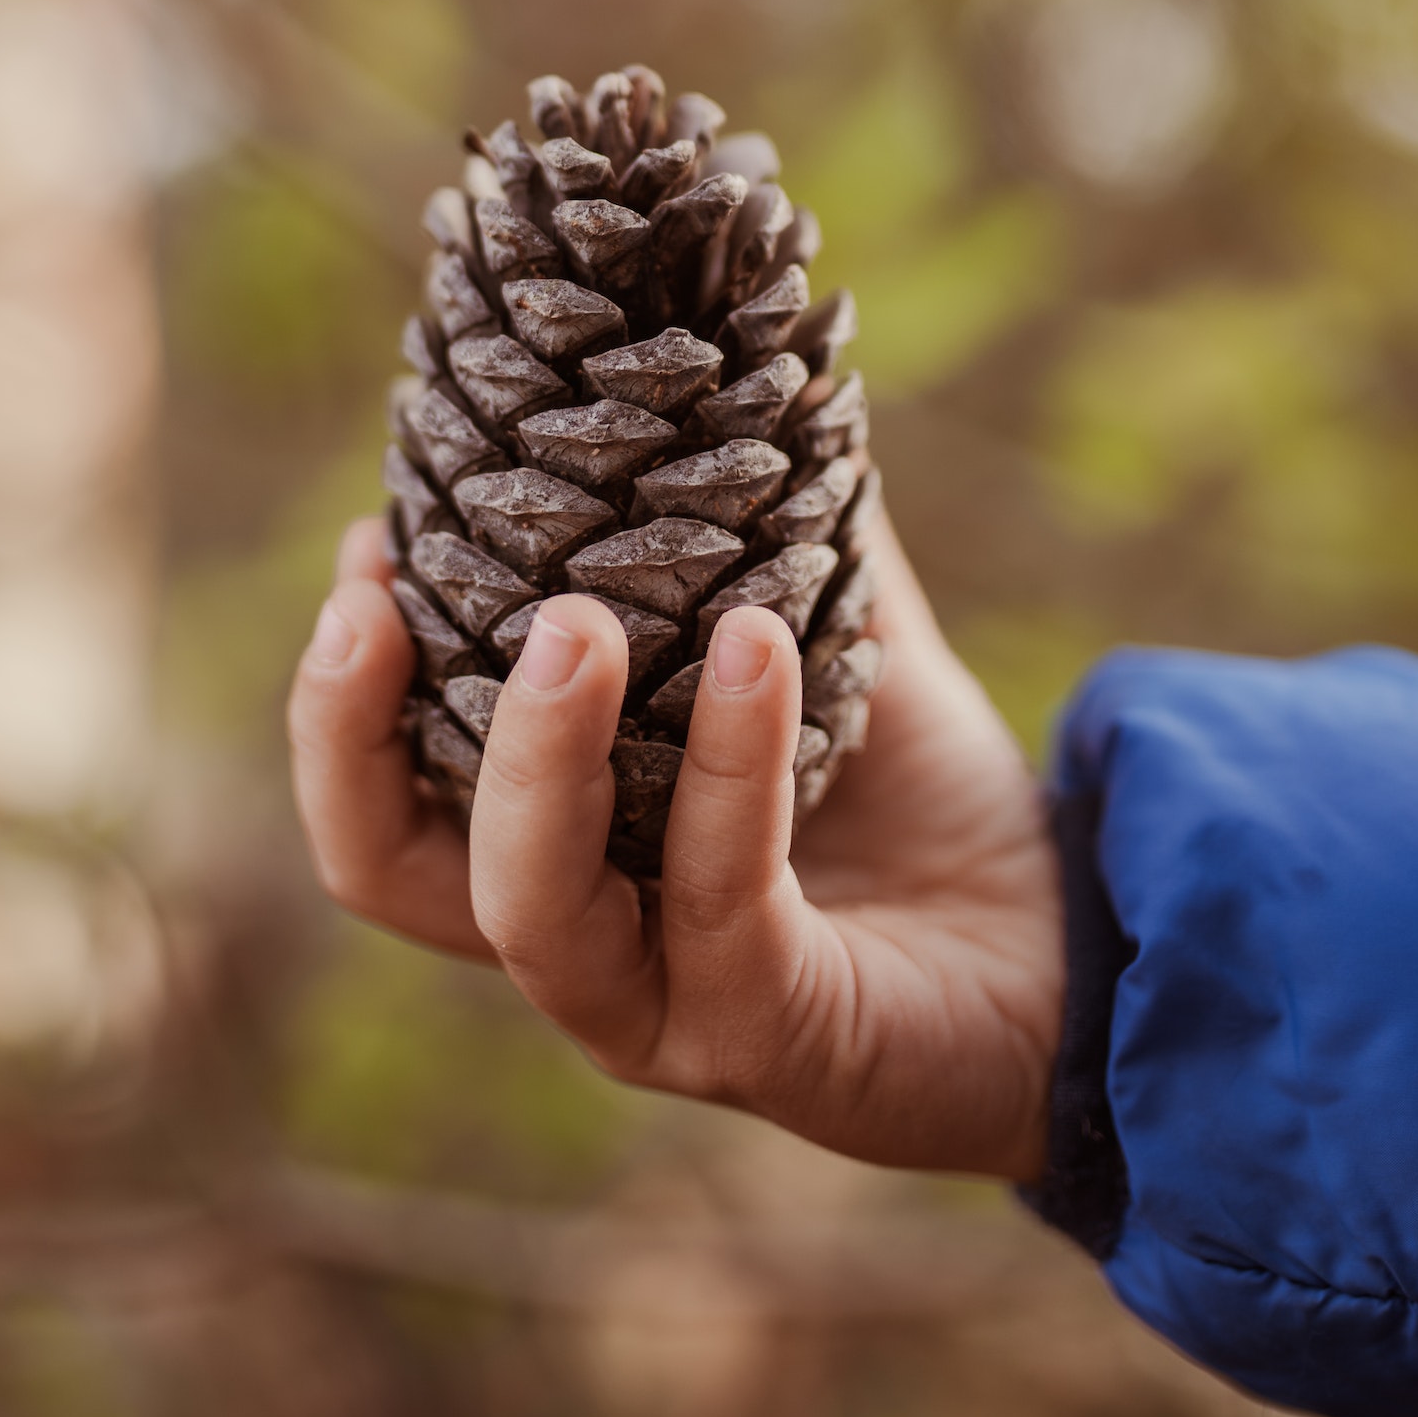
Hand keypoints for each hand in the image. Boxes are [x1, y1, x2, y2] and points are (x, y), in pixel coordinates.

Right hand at [288, 513, 1064, 1178]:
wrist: (1072, 956)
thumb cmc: (927, 812)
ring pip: (525, 910)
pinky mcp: (766, 1034)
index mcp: (560, 853)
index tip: (367, 543)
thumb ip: (774, 543)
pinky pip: (723, 895)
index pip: (391, 797)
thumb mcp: (836, 653)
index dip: (345, 690)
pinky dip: (732, 761)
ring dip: (534, 755)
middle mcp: (580, 938)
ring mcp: (661, 1004)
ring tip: (571, 621)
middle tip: (385, 587)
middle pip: (391, 873)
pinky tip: (757, 641)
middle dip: (361, 731)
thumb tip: (745, 382)